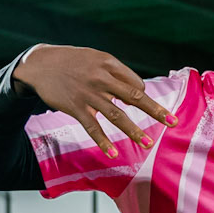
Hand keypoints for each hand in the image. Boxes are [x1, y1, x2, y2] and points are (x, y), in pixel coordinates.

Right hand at [14, 44, 175, 159]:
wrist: (40, 64)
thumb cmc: (72, 62)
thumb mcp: (95, 58)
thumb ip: (115, 72)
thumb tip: (137, 91)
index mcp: (109, 64)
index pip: (135, 83)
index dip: (143, 95)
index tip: (144, 105)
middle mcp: (101, 78)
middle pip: (134, 96)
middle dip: (155, 111)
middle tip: (173, 122)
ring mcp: (89, 94)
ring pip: (116, 115)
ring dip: (134, 131)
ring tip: (148, 143)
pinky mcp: (76, 107)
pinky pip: (93, 127)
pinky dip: (103, 141)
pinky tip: (113, 154)